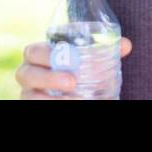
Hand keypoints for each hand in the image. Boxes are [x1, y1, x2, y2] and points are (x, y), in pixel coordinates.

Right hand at [16, 36, 132, 98]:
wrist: (74, 91)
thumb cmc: (79, 69)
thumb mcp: (90, 60)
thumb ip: (105, 51)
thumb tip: (126, 45)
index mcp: (38, 56)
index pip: (32, 51)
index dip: (45, 53)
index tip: (66, 54)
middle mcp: (29, 75)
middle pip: (25, 73)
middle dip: (48, 77)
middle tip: (72, 81)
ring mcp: (29, 94)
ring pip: (29, 96)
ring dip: (50, 98)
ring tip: (73, 99)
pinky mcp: (33, 104)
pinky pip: (35, 106)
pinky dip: (50, 105)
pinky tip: (69, 104)